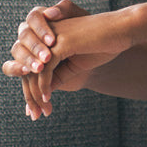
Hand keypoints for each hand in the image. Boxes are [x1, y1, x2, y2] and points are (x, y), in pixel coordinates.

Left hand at [3, 0, 132, 118]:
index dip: (30, 89)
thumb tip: (42, 93)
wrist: (122, 31)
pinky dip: (44, 84)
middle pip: (24, 68)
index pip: (28, 66)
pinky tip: (48, 98)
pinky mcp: (60, 42)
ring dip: (34, 93)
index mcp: (45, 39)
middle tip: (35, 115)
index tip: (36, 110)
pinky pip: (44, 68)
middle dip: (29, 94)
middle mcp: (43, 36)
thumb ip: (57, 75)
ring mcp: (51, 37)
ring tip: (41, 111)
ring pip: (31, 69)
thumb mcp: (75, 65)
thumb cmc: (102, 45)